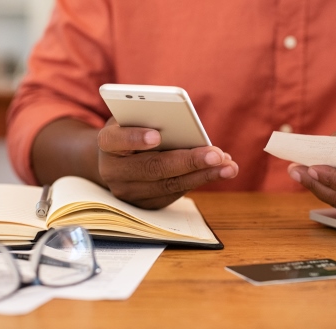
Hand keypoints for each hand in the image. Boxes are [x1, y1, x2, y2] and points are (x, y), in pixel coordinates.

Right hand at [97, 118, 238, 208]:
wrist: (116, 159)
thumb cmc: (131, 129)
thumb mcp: (134, 117)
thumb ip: (150, 118)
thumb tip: (187, 128)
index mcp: (107, 143)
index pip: (115, 140)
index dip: (134, 138)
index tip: (156, 136)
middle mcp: (113, 171)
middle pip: (151, 168)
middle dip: (187, 161)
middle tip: (215, 154)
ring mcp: (128, 192)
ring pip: (168, 185)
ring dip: (202, 175)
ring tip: (228, 165)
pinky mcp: (144, 205)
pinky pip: (174, 194)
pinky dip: (199, 181)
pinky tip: (220, 171)